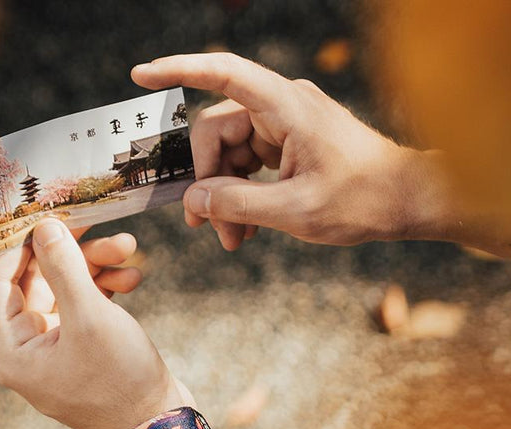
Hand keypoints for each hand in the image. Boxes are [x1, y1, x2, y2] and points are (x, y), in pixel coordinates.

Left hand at [0, 219, 191, 428]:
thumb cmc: (120, 382)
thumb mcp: (90, 318)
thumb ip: (63, 268)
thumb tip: (44, 227)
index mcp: (11, 351)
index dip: (19, 246)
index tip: (48, 219)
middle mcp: (25, 351)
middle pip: (35, 282)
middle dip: (70, 254)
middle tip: (101, 230)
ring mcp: (54, 351)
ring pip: (64, 291)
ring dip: (94, 267)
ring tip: (129, 250)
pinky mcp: (81, 350)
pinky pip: (82, 308)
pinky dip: (103, 289)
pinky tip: (132, 278)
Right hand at [132, 53, 427, 249]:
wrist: (406, 202)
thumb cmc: (362, 200)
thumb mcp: (295, 210)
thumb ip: (238, 204)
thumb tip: (194, 199)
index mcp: (286, 107)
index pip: (223, 74)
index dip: (178, 70)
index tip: (140, 76)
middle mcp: (281, 108)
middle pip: (217, 135)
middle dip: (208, 184)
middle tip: (207, 228)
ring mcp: (284, 127)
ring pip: (230, 157)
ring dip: (225, 199)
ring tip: (234, 239)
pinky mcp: (288, 146)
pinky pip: (248, 167)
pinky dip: (242, 197)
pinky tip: (247, 228)